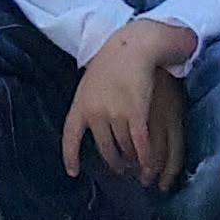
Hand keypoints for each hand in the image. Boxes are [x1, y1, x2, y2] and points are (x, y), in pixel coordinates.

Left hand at [63, 21, 188, 188]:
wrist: (133, 46)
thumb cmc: (113, 60)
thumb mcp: (91, 81)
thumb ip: (90, 103)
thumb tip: (93, 123)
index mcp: (80, 103)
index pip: (70, 135)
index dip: (70, 155)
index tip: (73, 173)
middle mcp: (95, 112)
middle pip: (104, 148)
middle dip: (114, 162)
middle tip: (121, 169)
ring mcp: (115, 114)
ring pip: (125, 148)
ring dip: (132, 159)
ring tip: (137, 166)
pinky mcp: (135, 115)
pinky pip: (140, 146)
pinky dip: (145, 158)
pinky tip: (148, 165)